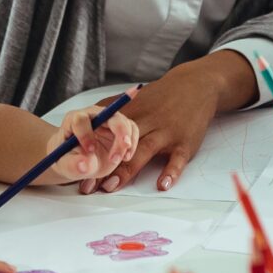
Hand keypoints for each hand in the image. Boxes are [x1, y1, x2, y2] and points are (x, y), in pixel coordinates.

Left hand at [38, 108, 140, 188]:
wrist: (76, 159)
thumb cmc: (68, 158)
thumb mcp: (65, 165)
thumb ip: (73, 165)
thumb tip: (84, 166)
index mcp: (75, 120)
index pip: (81, 119)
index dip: (86, 134)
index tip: (89, 150)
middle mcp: (93, 115)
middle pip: (110, 114)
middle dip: (118, 133)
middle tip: (117, 155)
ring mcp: (108, 120)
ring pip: (124, 122)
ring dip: (126, 141)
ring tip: (119, 159)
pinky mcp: (120, 128)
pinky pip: (132, 129)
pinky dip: (132, 144)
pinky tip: (125, 157)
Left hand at [92, 60, 235, 191]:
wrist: (196, 86)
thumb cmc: (163, 96)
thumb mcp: (137, 98)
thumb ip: (114, 107)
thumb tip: (90, 116)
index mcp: (133, 113)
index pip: (107, 133)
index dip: (91, 150)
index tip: (77, 166)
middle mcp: (148, 122)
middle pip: (121, 146)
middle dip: (103, 166)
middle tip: (88, 185)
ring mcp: (167, 133)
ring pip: (144, 151)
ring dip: (127, 170)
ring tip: (111, 186)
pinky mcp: (185, 143)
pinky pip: (177, 160)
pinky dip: (170, 172)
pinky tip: (161, 185)